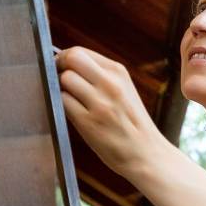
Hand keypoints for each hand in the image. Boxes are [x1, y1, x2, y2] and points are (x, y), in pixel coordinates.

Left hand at [54, 46, 165, 180]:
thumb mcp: (123, 89)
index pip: (80, 51)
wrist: (145, 153)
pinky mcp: (88, 123)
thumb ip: (100, 75)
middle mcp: (110, 84)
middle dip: (60, 67)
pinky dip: (61, 106)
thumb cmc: (130, 123)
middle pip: (71, 59)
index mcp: (118, 72)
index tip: (63, 68)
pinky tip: (72, 113)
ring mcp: (99, 103)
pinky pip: (63, 102)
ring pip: (65, 79)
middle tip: (59, 80)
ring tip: (70, 100)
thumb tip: (67, 62)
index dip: (66, 58)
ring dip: (60, 88)